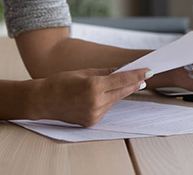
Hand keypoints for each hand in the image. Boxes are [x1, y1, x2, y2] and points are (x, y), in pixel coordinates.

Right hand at [31, 67, 150, 126]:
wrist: (43, 101)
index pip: (121, 80)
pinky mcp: (91, 122)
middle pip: (121, 91)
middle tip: (144, 76)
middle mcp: (96, 102)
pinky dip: (108, 100)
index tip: (148, 70)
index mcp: (93, 86)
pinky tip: (104, 94)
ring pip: (114, 100)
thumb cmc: (61, 82)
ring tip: (125, 82)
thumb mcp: (83, 72)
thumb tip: (121, 70)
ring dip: (119, 91)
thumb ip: (105, 72)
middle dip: (134, 84)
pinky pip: (106, 108)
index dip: (136, 75)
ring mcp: (94, 114)